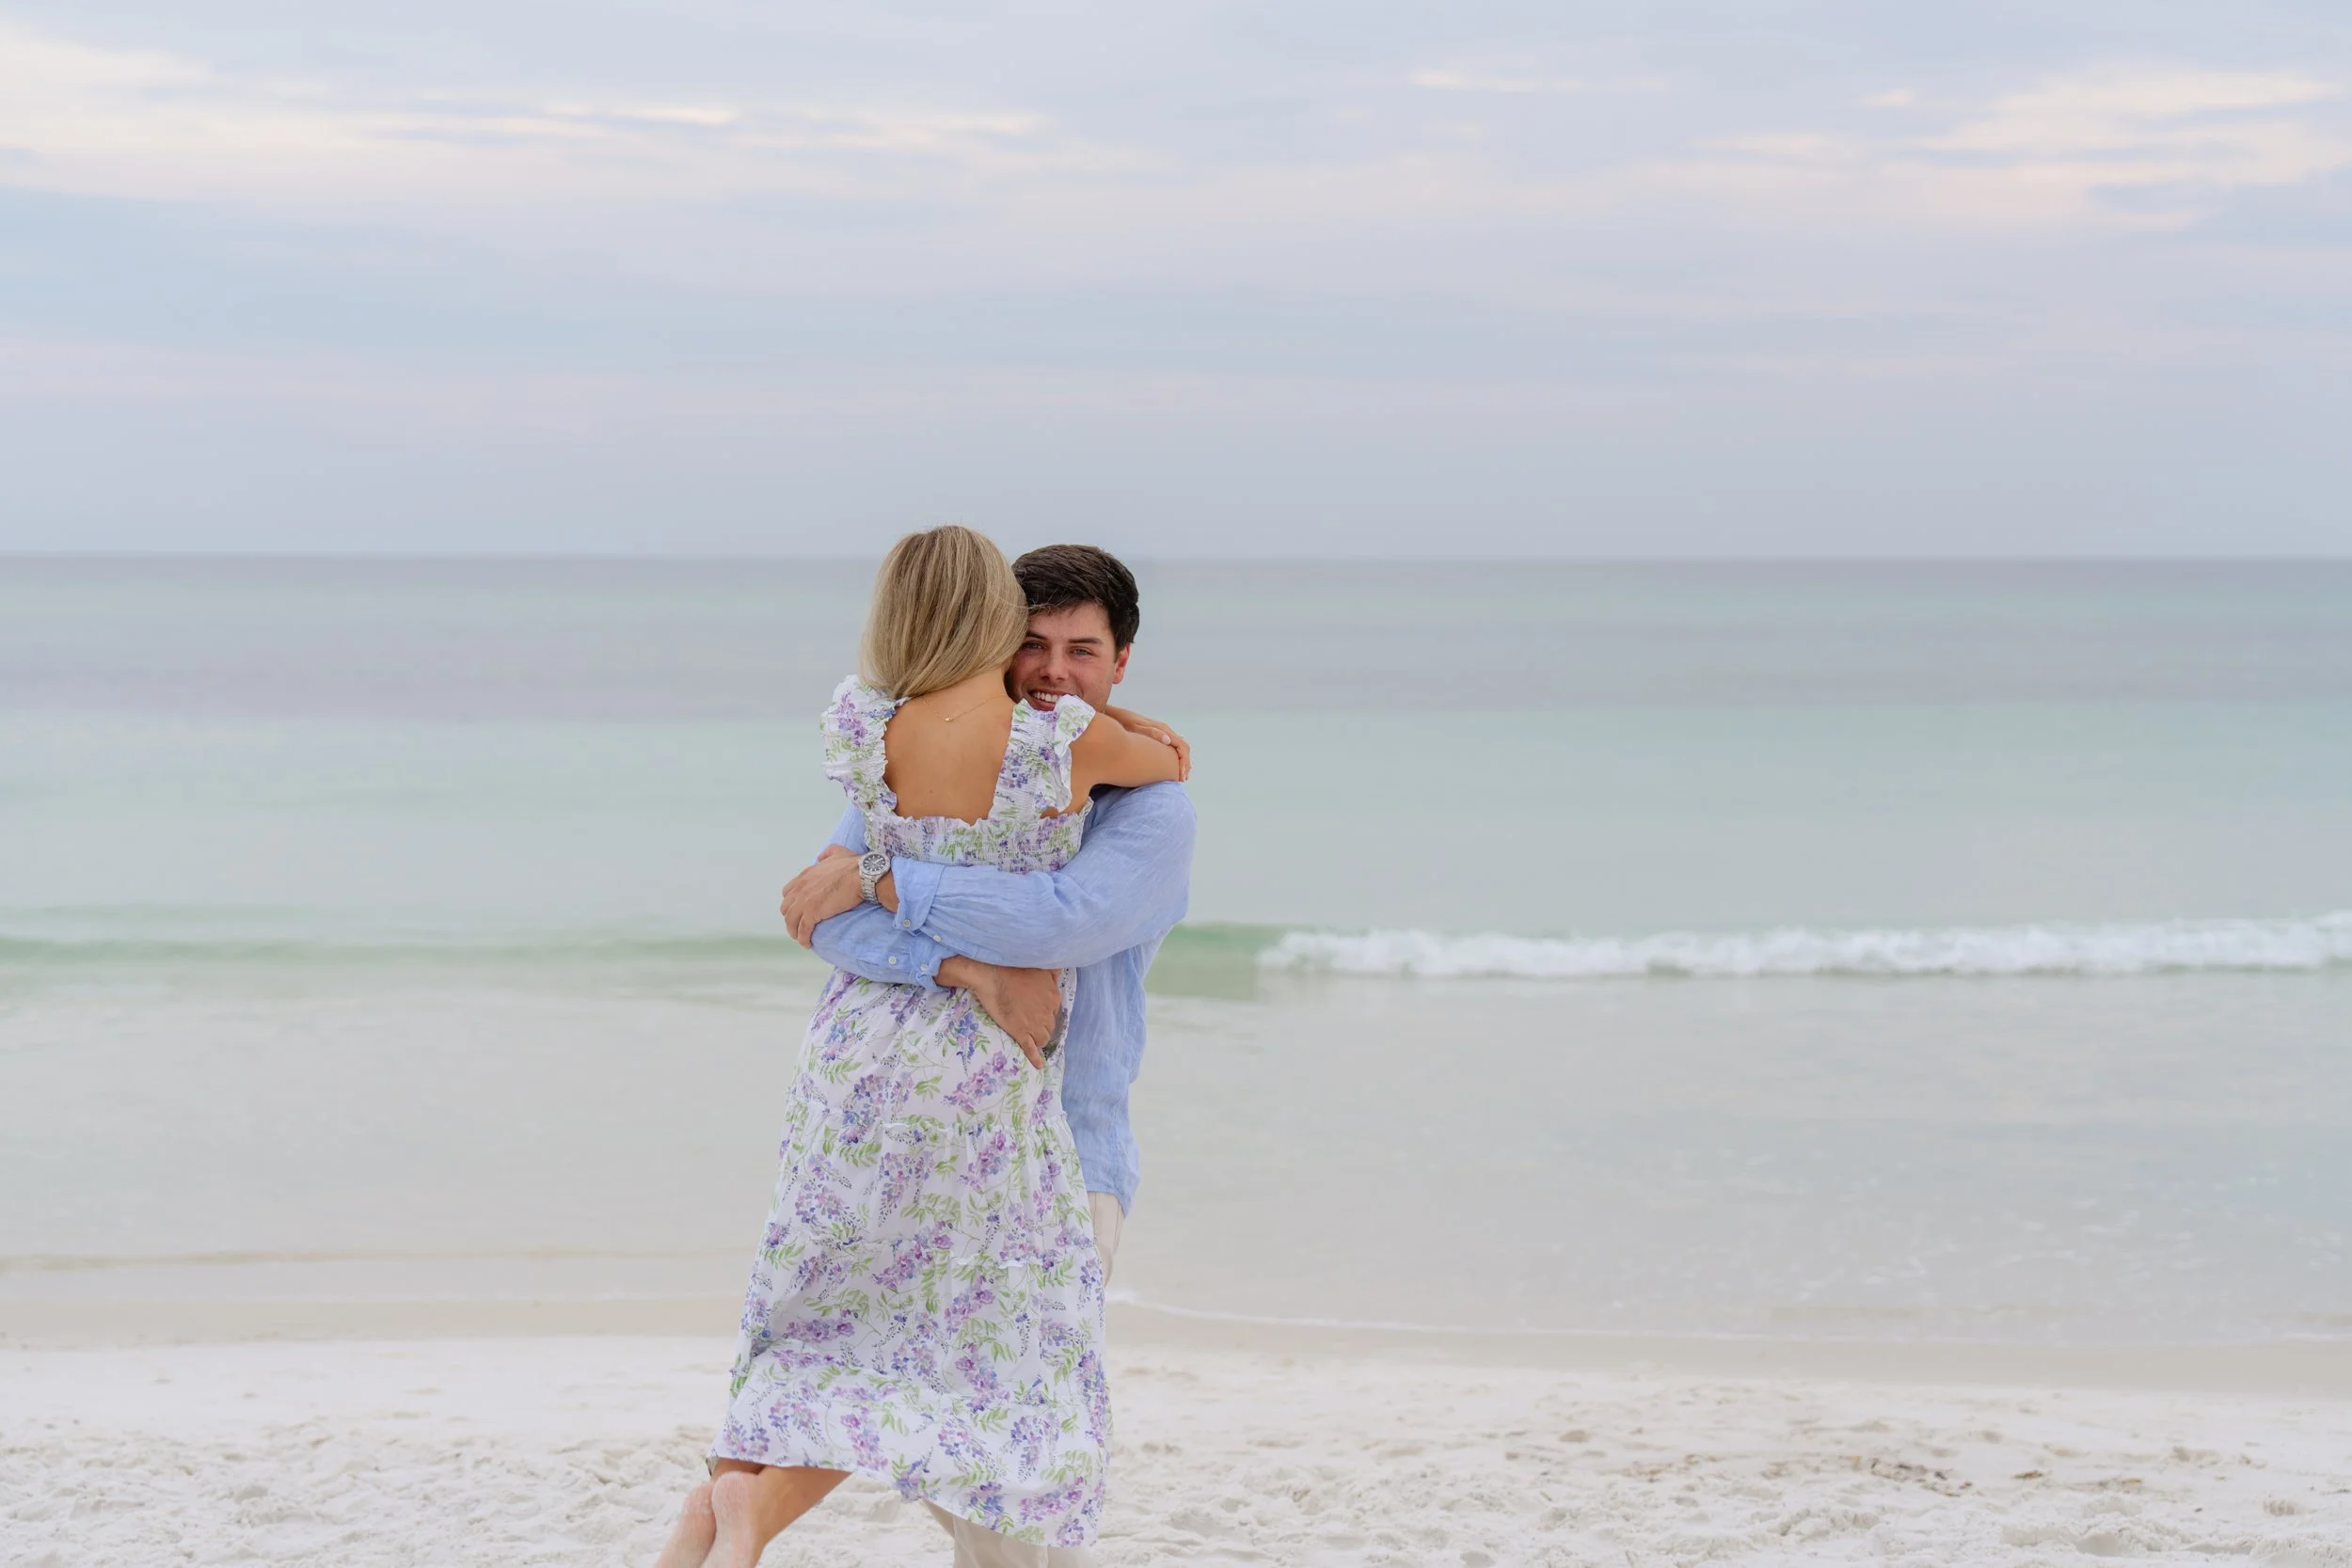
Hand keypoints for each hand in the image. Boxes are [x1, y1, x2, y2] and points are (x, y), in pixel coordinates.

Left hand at [780, 846, 864, 946]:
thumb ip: (827, 853)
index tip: (800, 909)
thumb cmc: (853, 865)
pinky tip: (807, 944)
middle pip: (786, 908)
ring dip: (794, 931)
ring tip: (801, 938)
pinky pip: (802, 930)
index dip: (793, 902)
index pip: (788, 892)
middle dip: (791, 917)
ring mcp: (804, 902)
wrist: (862, 876)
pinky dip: (803, 938)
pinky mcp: (812, 914)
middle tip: (800, 925)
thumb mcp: (837, 852)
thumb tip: (821, 857)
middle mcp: (800, 888)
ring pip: (791, 921)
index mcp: (805, 876)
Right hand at [939, 956, 1059, 1068]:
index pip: (1054, 1012)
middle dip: (1042, 1025)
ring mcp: (1034, 1025)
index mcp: (1053, 997)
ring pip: (1043, 1038)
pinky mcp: (1021, 1033)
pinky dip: (1036, 1059)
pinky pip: (1031, 1050)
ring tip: (1030, 1036)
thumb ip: (1052, 972)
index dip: (1045, 1012)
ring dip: (1038, 1038)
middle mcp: (1047, 1013)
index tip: (1036, 1011)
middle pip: (1049, 1026)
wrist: (992, 976)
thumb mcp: (1039, 967)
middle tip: (1030, 1022)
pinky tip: (1039, 1065)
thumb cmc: (1014, 969)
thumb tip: (1060, 973)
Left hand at [1100, 706, 1189, 780]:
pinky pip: (1172, 748)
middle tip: (1182, 779)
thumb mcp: (1136, 727)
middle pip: (1183, 748)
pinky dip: (1176, 758)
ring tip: (1180, 776)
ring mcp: (1162, 733)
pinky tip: (1171, 767)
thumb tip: (1168, 740)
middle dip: (1185, 764)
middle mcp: (1165, 730)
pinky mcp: (1157, 736)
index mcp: (1163, 729)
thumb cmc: (1124, 722)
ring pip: (1179, 748)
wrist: (1115, 715)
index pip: (1182, 746)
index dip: (1184, 762)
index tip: (1181, 775)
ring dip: (1182, 762)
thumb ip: (1152, 733)